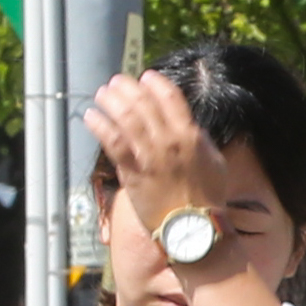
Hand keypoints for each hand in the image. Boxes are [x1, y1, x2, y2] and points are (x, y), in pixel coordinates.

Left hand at [86, 69, 231, 256]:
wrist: (194, 228)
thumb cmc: (207, 198)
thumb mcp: (214, 163)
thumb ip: (200, 141)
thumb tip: (188, 125)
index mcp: (192, 136)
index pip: (171, 99)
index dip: (156, 84)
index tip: (146, 76)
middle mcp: (170, 142)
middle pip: (144, 104)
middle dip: (128, 89)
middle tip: (117, 82)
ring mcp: (150, 157)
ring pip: (126, 119)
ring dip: (111, 102)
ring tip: (102, 94)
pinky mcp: (132, 172)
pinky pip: (112, 143)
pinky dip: (100, 126)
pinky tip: (91, 116)